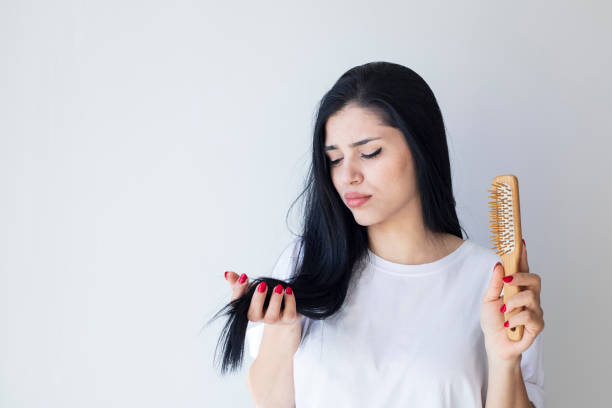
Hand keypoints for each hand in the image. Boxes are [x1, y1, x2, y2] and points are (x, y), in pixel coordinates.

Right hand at [224, 271, 301, 342]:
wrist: (285, 311)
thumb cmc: (265, 299)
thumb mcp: (252, 289)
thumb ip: (239, 282)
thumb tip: (228, 274)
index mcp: (246, 309)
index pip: (237, 304)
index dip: (239, 291)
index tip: (245, 277)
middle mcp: (259, 317)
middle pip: (253, 314)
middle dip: (258, 299)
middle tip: (263, 284)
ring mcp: (274, 320)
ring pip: (272, 315)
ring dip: (275, 300)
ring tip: (279, 287)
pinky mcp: (288, 319)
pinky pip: (288, 314)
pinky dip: (290, 301)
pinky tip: (289, 291)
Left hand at [480, 240, 544, 362]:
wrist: (495, 344)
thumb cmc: (493, 321)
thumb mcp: (488, 299)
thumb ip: (495, 283)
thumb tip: (499, 265)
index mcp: (518, 288)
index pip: (523, 268)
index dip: (523, 255)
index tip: (520, 241)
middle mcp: (530, 297)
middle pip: (535, 278)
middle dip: (520, 277)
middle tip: (506, 282)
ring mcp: (535, 310)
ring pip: (531, 296)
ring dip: (513, 303)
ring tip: (503, 311)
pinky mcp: (537, 325)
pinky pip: (530, 316)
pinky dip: (516, 318)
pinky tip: (508, 324)